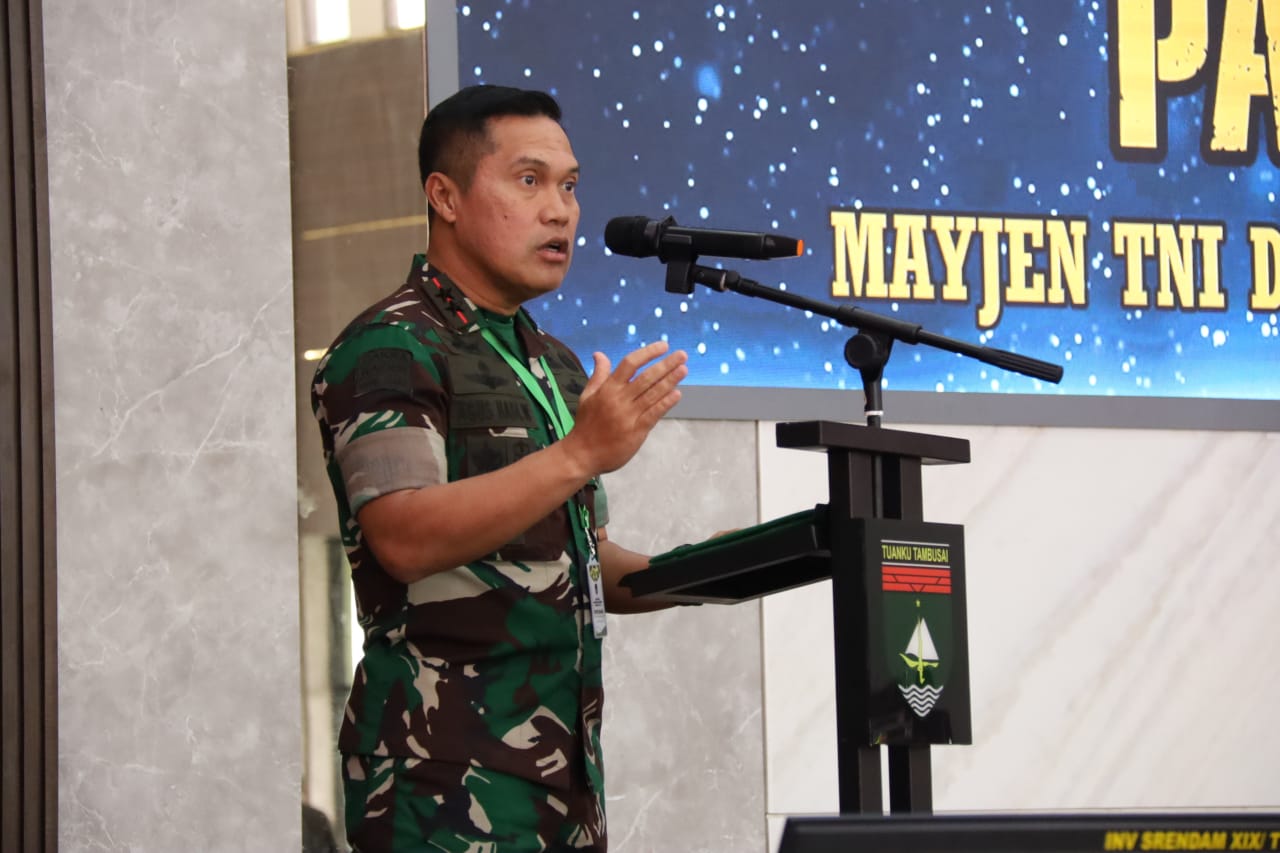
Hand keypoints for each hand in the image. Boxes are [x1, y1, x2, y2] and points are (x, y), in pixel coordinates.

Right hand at [560, 340, 687, 475]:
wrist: (582, 455)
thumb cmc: (585, 425)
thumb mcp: (588, 396)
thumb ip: (598, 375)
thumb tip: (599, 354)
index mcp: (607, 389)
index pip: (630, 364)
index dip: (648, 353)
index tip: (663, 346)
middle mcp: (619, 400)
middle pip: (646, 377)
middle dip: (666, 365)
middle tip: (682, 355)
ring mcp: (628, 416)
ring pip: (653, 394)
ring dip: (670, 381)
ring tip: (683, 370)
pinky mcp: (636, 431)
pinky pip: (654, 414)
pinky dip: (666, 403)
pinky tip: (677, 394)